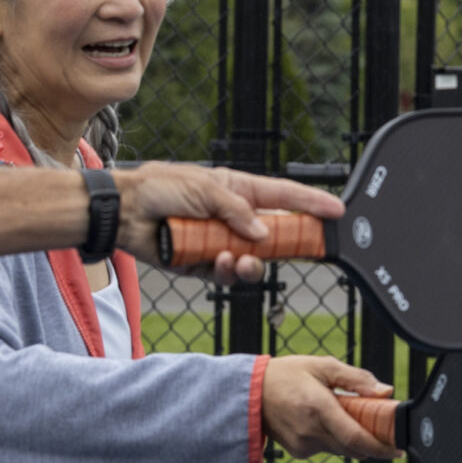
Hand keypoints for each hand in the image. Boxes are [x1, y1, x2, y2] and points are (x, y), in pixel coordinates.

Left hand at [114, 163, 343, 280]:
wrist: (123, 212)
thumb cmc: (159, 188)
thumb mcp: (204, 188)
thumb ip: (237, 210)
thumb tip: (262, 234)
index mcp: (238, 190)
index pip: (284, 196)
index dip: (312, 203)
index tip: (337, 210)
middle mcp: (233, 217)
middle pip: (276, 234)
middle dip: (290, 243)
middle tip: (307, 250)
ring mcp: (220, 242)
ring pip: (253, 260)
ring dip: (251, 263)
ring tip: (238, 259)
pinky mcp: (203, 265)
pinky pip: (226, 274)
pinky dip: (226, 271)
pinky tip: (217, 261)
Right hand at [263, 357, 399, 459]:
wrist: (250, 392)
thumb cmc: (287, 375)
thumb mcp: (323, 366)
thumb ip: (357, 379)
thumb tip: (385, 391)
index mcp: (319, 408)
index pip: (357, 438)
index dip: (381, 447)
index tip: (397, 449)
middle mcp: (311, 431)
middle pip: (354, 448)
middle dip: (371, 441)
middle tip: (378, 426)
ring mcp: (303, 444)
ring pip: (342, 450)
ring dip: (352, 439)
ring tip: (346, 415)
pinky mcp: (298, 451)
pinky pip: (327, 450)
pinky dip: (334, 440)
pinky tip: (325, 421)